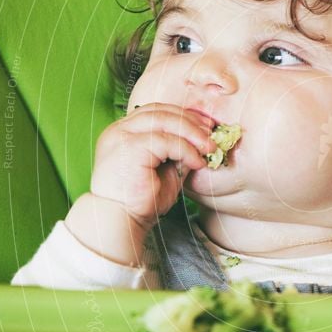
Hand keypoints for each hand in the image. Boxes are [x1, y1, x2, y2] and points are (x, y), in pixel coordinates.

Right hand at [89, 103, 217, 230]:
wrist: (121, 221)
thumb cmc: (141, 201)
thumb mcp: (166, 170)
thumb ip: (179, 152)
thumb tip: (203, 141)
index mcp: (124, 132)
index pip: (156, 111)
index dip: (183, 116)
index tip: (206, 127)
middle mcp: (119, 130)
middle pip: (161, 111)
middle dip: (191, 122)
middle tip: (212, 136)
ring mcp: (122, 136)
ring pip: (165, 120)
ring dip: (192, 133)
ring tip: (209, 149)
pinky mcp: (130, 147)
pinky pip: (166, 140)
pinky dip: (186, 150)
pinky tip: (196, 163)